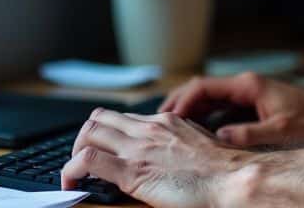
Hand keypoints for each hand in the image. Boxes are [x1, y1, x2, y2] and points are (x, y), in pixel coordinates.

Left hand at [63, 108, 249, 207]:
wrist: (232, 178)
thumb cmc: (224, 168)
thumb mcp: (201, 143)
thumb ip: (181, 141)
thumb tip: (174, 152)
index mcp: (165, 121)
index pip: (123, 117)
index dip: (108, 133)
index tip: (105, 148)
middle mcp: (148, 128)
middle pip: (100, 119)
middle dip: (85, 137)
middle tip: (83, 158)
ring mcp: (137, 148)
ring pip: (88, 134)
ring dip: (74, 152)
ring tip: (74, 173)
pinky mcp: (131, 171)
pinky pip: (86, 162)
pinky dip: (71, 172)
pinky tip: (72, 185)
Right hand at [160, 71, 303, 146]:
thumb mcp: (281, 130)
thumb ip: (249, 134)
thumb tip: (219, 138)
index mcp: (248, 85)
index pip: (203, 86)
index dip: (181, 101)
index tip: (166, 118)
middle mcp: (245, 85)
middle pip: (201, 89)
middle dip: (178, 103)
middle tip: (157, 122)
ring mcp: (248, 93)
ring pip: (209, 98)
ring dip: (189, 110)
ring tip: (169, 127)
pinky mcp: (253, 104)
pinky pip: (221, 107)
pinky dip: (204, 116)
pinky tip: (195, 132)